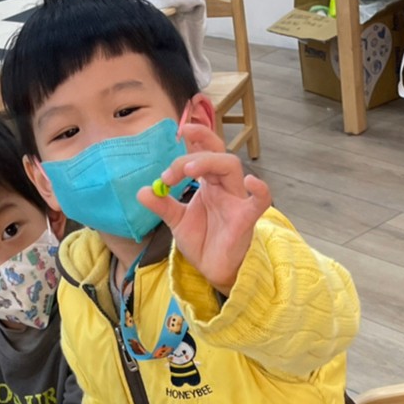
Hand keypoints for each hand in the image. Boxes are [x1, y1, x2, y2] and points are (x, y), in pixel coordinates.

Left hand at [139, 121, 271, 292]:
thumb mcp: (176, 221)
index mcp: (209, 182)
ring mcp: (236, 199)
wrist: (212, 269)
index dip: (195, 136)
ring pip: (231, 165)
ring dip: (208, 161)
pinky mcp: (246, 218)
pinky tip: (250, 181)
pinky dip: (260, 189)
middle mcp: (223, 186)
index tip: (176, 134)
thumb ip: (162, 204)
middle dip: (192, 155)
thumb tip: (143, 190)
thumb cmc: (202, 241)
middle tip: (170, 173)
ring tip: (187, 172)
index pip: (204, 150)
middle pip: (215, 154)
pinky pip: (261, 201)